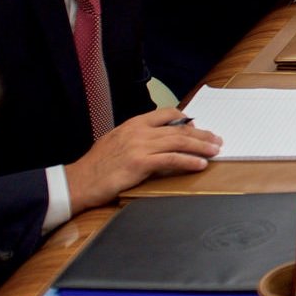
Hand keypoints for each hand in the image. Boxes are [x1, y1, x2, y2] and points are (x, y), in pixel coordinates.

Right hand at [64, 108, 221, 212]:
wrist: (79, 181)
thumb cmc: (97, 166)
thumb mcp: (116, 142)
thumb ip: (137, 138)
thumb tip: (159, 141)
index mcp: (133, 124)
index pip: (166, 113)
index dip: (185, 120)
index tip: (197, 128)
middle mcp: (138, 131)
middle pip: (178, 129)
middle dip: (201, 134)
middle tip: (216, 140)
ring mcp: (139, 146)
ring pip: (179, 142)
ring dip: (201, 146)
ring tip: (215, 151)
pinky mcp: (140, 163)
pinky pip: (171, 159)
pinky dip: (189, 161)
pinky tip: (200, 164)